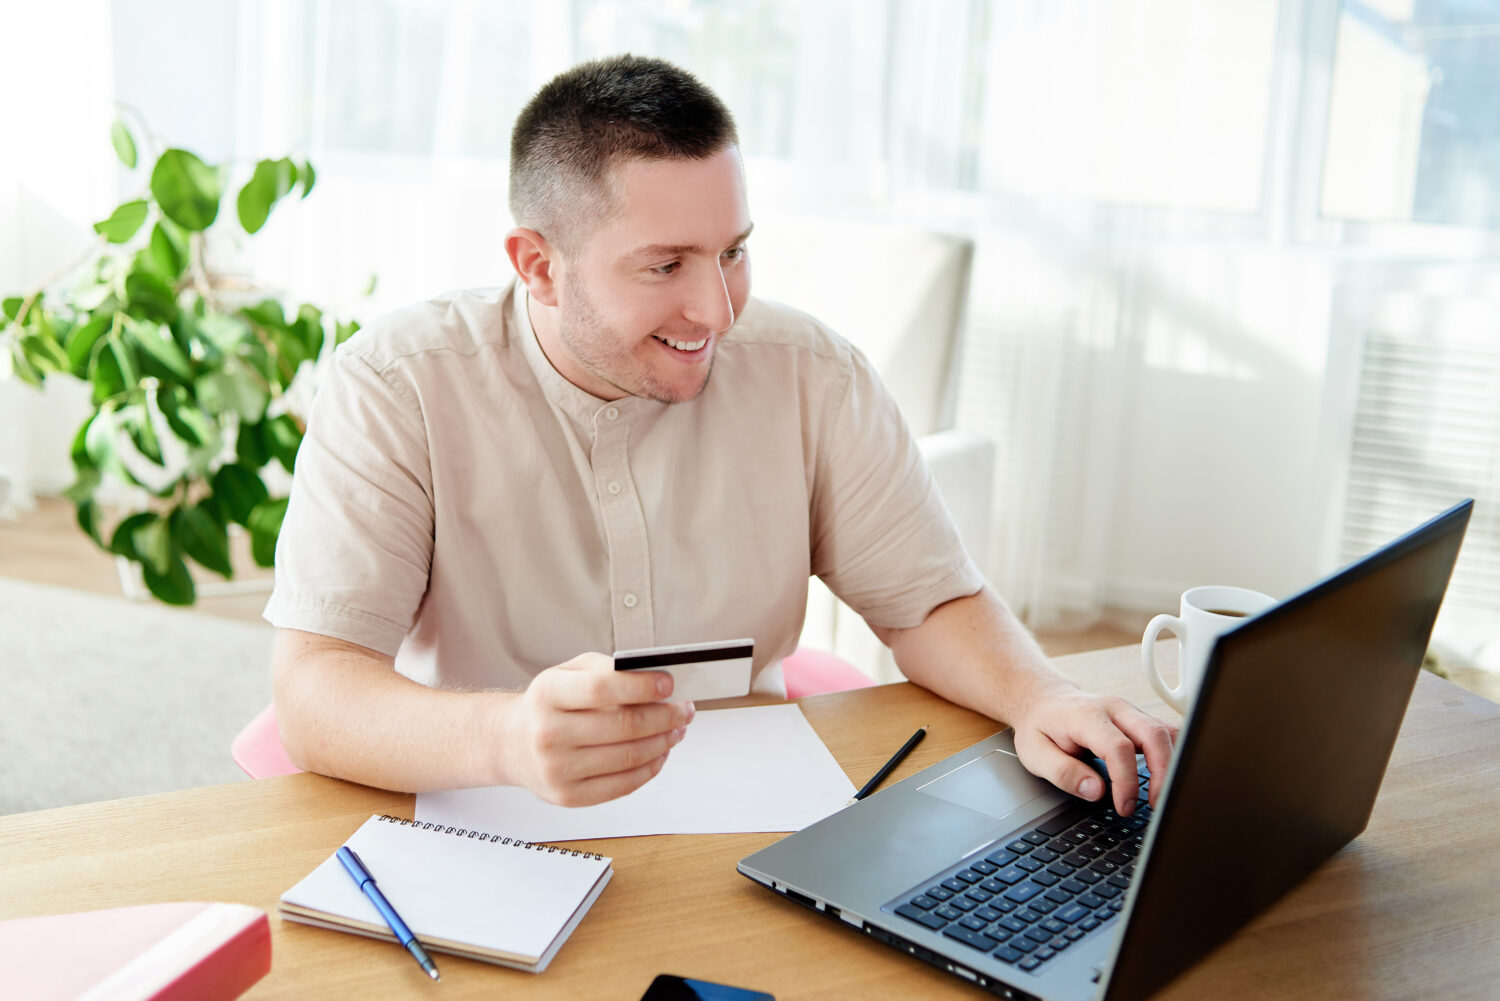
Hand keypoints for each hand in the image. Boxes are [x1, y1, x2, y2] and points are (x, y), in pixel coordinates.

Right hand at [497, 652, 694, 806]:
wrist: (512, 743)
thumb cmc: (549, 704)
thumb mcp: (568, 672)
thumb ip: (607, 670)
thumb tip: (654, 679)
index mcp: (547, 694)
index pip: (601, 689)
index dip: (641, 687)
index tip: (669, 685)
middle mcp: (548, 733)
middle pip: (622, 726)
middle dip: (664, 717)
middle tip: (685, 709)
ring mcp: (557, 769)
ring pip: (628, 757)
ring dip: (663, 742)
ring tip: (677, 729)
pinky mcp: (568, 796)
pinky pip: (623, 785)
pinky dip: (650, 768)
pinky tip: (660, 753)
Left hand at [1008, 686, 1177, 815]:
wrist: (1040, 701)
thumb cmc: (1038, 726)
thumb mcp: (1035, 754)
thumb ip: (1064, 773)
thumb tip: (1096, 791)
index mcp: (1087, 716)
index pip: (1119, 747)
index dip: (1126, 781)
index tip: (1124, 806)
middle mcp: (1114, 709)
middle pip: (1154, 734)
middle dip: (1163, 772)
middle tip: (1156, 805)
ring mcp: (1129, 711)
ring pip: (1166, 731)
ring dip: (1172, 764)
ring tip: (1162, 795)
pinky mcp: (1137, 719)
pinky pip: (1165, 733)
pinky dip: (1172, 754)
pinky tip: (1167, 776)